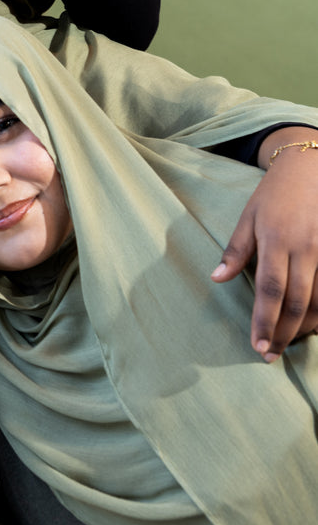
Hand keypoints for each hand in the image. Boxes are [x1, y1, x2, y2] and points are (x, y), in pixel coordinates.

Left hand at [212, 128, 317, 360]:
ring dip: (303, 328)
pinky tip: (310, 325)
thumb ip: (235, 250)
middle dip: (283, 334)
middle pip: (297, 302)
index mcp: (278, 240)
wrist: (309, 169)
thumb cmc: (274, 194)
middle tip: (269, 355)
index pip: (270, 289)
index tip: (257, 346)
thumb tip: (217, 279)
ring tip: (286, 343)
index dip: (264, 321)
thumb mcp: (249, 216)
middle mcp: (306, 249)